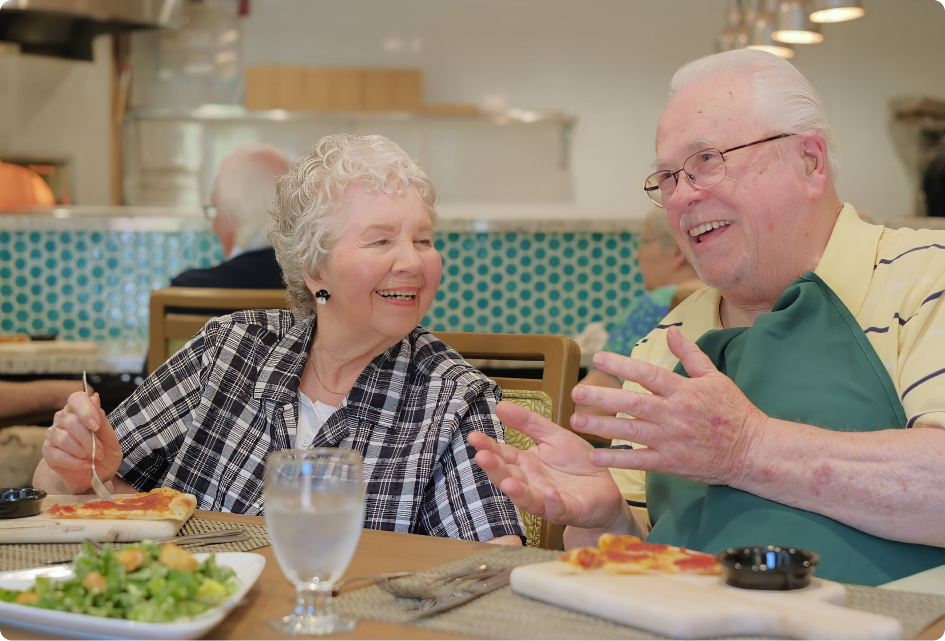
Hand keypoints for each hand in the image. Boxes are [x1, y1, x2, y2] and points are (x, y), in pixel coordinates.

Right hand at [43, 391, 122, 493]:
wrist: (95, 475)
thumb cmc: (104, 453)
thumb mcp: (111, 438)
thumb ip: (102, 420)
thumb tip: (94, 397)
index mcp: (79, 411)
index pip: (76, 399)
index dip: (86, 410)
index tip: (96, 426)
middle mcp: (62, 420)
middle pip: (71, 422)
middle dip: (89, 440)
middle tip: (100, 451)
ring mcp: (52, 436)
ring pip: (63, 438)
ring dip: (83, 451)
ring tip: (92, 458)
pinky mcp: (48, 452)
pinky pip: (57, 455)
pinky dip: (75, 462)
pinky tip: (84, 465)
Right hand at [468, 401, 625, 529]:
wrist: (606, 485)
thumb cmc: (577, 462)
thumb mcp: (553, 435)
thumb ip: (527, 422)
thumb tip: (500, 406)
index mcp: (526, 464)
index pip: (502, 455)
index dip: (488, 447)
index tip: (473, 436)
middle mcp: (532, 483)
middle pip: (508, 477)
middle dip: (494, 469)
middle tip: (481, 457)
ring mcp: (548, 499)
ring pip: (527, 497)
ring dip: (516, 491)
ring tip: (507, 482)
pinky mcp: (569, 510)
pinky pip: (558, 509)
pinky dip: (552, 502)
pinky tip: (549, 493)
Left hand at [571, 326, 768, 486]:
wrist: (752, 450)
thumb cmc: (734, 411)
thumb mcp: (715, 377)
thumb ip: (690, 355)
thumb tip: (672, 332)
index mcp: (683, 391)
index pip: (648, 374)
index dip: (622, 365)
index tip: (598, 358)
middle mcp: (674, 414)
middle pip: (633, 404)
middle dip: (602, 397)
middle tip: (576, 392)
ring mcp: (671, 440)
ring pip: (631, 432)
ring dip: (602, 426)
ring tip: (577, 420)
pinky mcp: (671, 463)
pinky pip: (639, 461)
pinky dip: (616, 459)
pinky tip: (594, 455)